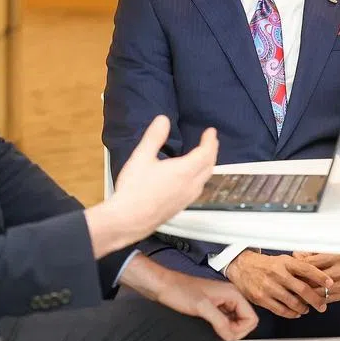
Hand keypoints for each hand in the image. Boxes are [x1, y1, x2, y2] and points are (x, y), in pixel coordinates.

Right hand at [87, 116, 216, 255]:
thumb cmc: (133, 190)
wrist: (128, 220)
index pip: (205, 153)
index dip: (210, 141)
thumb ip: (154, 137)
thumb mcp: (141, 157)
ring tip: (204, 157)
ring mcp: (186, 198)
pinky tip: (192, 178)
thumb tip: (163, 120)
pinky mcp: (180, 207)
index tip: (211, 131)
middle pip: (209, 166)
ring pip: (205, 179)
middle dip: (212, 151)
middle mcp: (190, 186)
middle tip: (211, 141)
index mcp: (184, 171)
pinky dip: (201, 177)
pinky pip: (198, 189)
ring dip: (208, 165)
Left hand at [156, 271, 258, 340]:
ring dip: (228, 329)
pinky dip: (221, 326)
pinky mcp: (213, 306)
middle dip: (235, 331)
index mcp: (233, 293)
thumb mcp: (202, 307)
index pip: (251, 318)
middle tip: (220, 333)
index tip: (226, 333)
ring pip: (236, 321)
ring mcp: (222, 301)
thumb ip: (220, 322)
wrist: (164, 285)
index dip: (241, 330)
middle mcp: (230, 296)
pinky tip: (211, 327)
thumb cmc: (180, 290)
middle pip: (246, 320)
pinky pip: (225, 320)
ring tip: (214, 329)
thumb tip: (231, 335)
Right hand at [225, 250, 332, 318]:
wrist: (242, 267)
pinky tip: (296, 313)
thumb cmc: (266, 265)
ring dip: (304, 308)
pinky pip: (281, 310)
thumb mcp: (283, 260)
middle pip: (303, 289)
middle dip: (316, 299)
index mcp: (285, 263)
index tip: (330, 283)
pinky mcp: (262, 298)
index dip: (320, 277)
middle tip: (322, 305)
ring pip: (293, 302)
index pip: (307, 269)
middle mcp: (278, 274)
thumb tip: (317, 277)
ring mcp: (269, 287)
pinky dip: (291, 313)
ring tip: (307, 309)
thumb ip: (298, 267)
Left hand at [293, 253, 339, 301]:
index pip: (312, 264)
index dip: (300, 267)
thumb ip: (313, 252)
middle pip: (314, 279)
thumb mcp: (330, 248)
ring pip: (319, 292)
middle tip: (289, 282)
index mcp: (336, 257)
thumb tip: (296, 255)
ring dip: (306, 293)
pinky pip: (326, 299)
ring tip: (295, 292)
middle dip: (300, 281)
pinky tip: (307, 298)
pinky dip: (315, 299)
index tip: (292, 268)